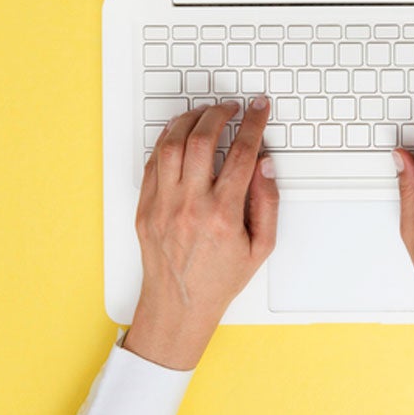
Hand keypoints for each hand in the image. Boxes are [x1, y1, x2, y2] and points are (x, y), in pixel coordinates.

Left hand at [123, 96, 278, 369]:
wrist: (178, 306)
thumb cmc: (219, 280)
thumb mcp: (261, 247)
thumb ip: (268, 203)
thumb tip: (265, 165)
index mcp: (223, 215)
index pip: (242, 153)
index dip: (253, 123)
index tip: (258, 109)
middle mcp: (190, 206)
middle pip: (202, 139)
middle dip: (220, 113)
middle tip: (232, 108)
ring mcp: (163, 205)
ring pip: (172, 144)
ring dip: (190, 120)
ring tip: (206, 114)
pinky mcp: (145, 207)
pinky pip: (152, 162)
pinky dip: (166, 140)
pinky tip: (180, 134)